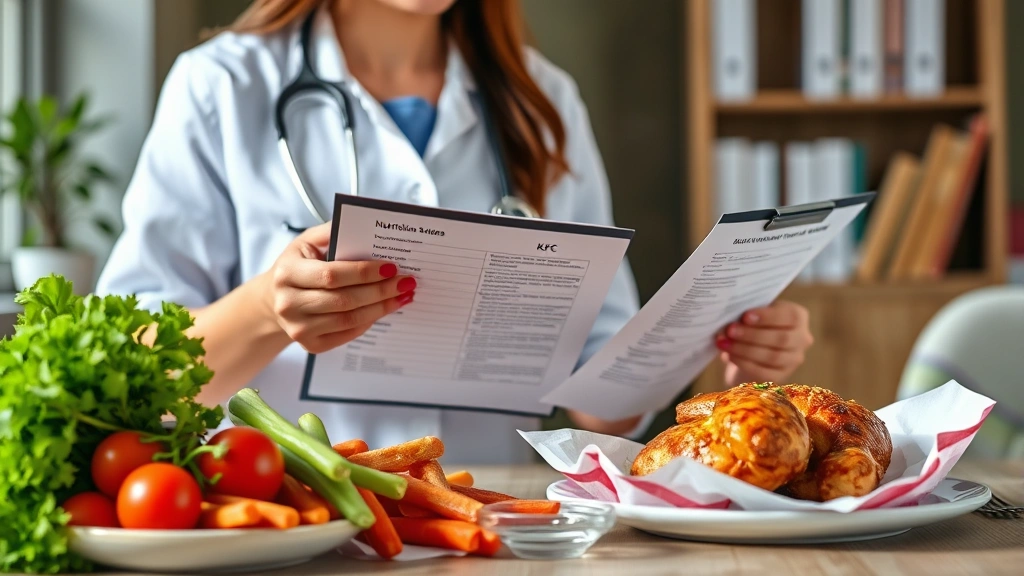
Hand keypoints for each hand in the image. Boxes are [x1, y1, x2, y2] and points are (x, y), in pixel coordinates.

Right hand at [261, 223, 415, 353]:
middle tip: (406, 282)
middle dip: (380, 291)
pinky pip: (346, 334)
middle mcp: (289, 304)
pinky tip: (383, 309)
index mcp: (287, 273)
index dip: (364, 272)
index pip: (332, 275)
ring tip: (402, 296)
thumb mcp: (307, 242)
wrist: (274, 299)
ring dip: (381, 308)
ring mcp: (298, 328)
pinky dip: (368, 322)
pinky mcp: (309, 344)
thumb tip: (365, 223)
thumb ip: (333, 231)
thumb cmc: (296, 266)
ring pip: (349, 320)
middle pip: (344, 300)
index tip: (391, 267)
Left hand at [715, 300, 812, 386]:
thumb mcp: (753, 314)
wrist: (747, 350)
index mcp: (798, 317)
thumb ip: (747, 314)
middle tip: (730, 331)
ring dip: (745, 350)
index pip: (791, 316)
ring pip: (773, 357)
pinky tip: (729, 356)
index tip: (745, 316)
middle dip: (752, 335)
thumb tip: (731, 320)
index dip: (768, 317)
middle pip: (782, 338)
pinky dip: (744, 363)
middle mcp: (802, 339)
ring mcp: (794, 360)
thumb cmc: (751, 325)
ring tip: (725, 343)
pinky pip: (764, 373)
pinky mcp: (781, 376)